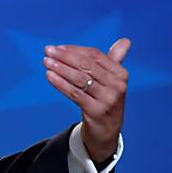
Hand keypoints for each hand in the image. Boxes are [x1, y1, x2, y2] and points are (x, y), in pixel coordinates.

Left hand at [43, 38, 130, 162]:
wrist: (107, 131)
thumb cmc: (106, 100)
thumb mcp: (113, 81)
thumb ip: (115, 60)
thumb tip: (125, 41)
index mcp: (121, 74)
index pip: (95, 55)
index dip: (75, 50)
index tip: (58, 47)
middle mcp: (117, 86)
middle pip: (86, 66)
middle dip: (65, 57)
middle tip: (48, 51)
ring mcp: (108, 99)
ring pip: (80, 79)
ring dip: (60, 68)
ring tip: (46, 62)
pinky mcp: (96, 111)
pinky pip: (75, 94)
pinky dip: (61, 83)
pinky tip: (50, 76)